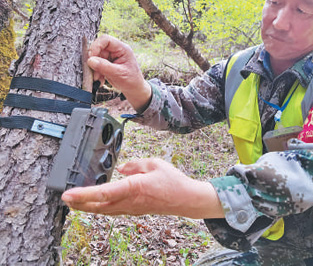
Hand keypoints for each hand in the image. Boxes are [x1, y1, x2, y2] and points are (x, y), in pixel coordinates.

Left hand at [61, 158, 223, 218]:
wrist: (185, 199)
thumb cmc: (172, 181)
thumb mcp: (155, 164)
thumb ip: (135, 165)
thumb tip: (121, 169)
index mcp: (134, 187)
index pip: (104, 193)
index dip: (83, 194)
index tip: (68, 194)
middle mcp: (130, 201)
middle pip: (98, 206)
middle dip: (79, 204)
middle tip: (64, 198)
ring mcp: (132, 209)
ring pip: (104, 211)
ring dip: (87, 207)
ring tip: (74, 202)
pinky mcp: (134, 211)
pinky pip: (112, 211)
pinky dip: (100, 208)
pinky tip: (96, 204)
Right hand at [88, 34, 151, 110]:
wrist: (134, 89)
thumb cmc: (131, 80)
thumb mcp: (119, 74)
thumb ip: (105, 67)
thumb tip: (90, 60)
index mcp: (122, 49)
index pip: (106, 40)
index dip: (96, 46)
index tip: (91, 57)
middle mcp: (116, 51)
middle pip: (98, 48)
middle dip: (94, 60)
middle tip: (93, 71)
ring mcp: (110, 57)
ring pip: (95, 58)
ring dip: (94, 68)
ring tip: (98, 79)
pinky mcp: (106, 64)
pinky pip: (96, 65)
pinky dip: (96, 73)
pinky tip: (100, 80)